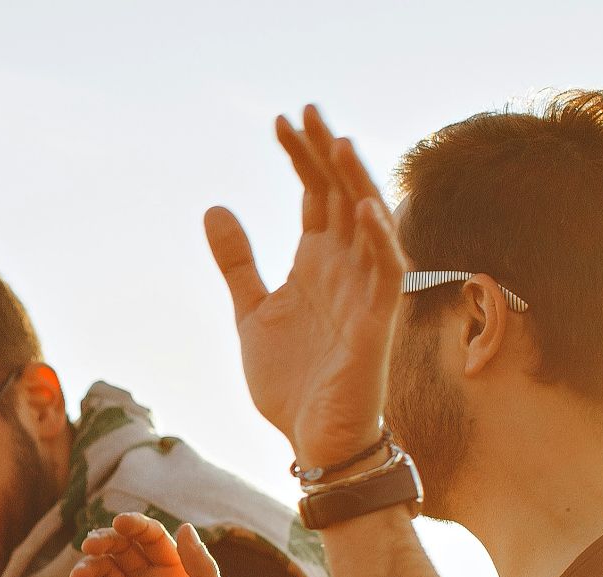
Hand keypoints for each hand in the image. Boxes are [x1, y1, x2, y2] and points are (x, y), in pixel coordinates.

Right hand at [62, 514, 243, 576]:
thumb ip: (202, 570)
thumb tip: (185, 527)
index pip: (153, 541)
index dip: (136, 526)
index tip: (121, 522)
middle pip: (122, 551)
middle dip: (106, 541)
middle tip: (93, 544)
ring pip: (100, 574)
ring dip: (88, 566)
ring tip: (82, 573)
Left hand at [206, 104, 406, 468]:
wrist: (314, 440)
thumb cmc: (292, 381)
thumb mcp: (252, 312)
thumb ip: (238, 262)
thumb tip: (215, 207)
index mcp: (317, 263)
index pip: (315, 195)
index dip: (300, 158)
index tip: (279, 121)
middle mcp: (346, 269)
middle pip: (341, 196)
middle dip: (325, 154)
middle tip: (306, 110)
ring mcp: (365, 293)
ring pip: (368, 225)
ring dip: (354, 183)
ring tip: (335, 143)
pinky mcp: (378, 324)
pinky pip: (387, 274)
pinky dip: (380, 240)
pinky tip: (364, 209)